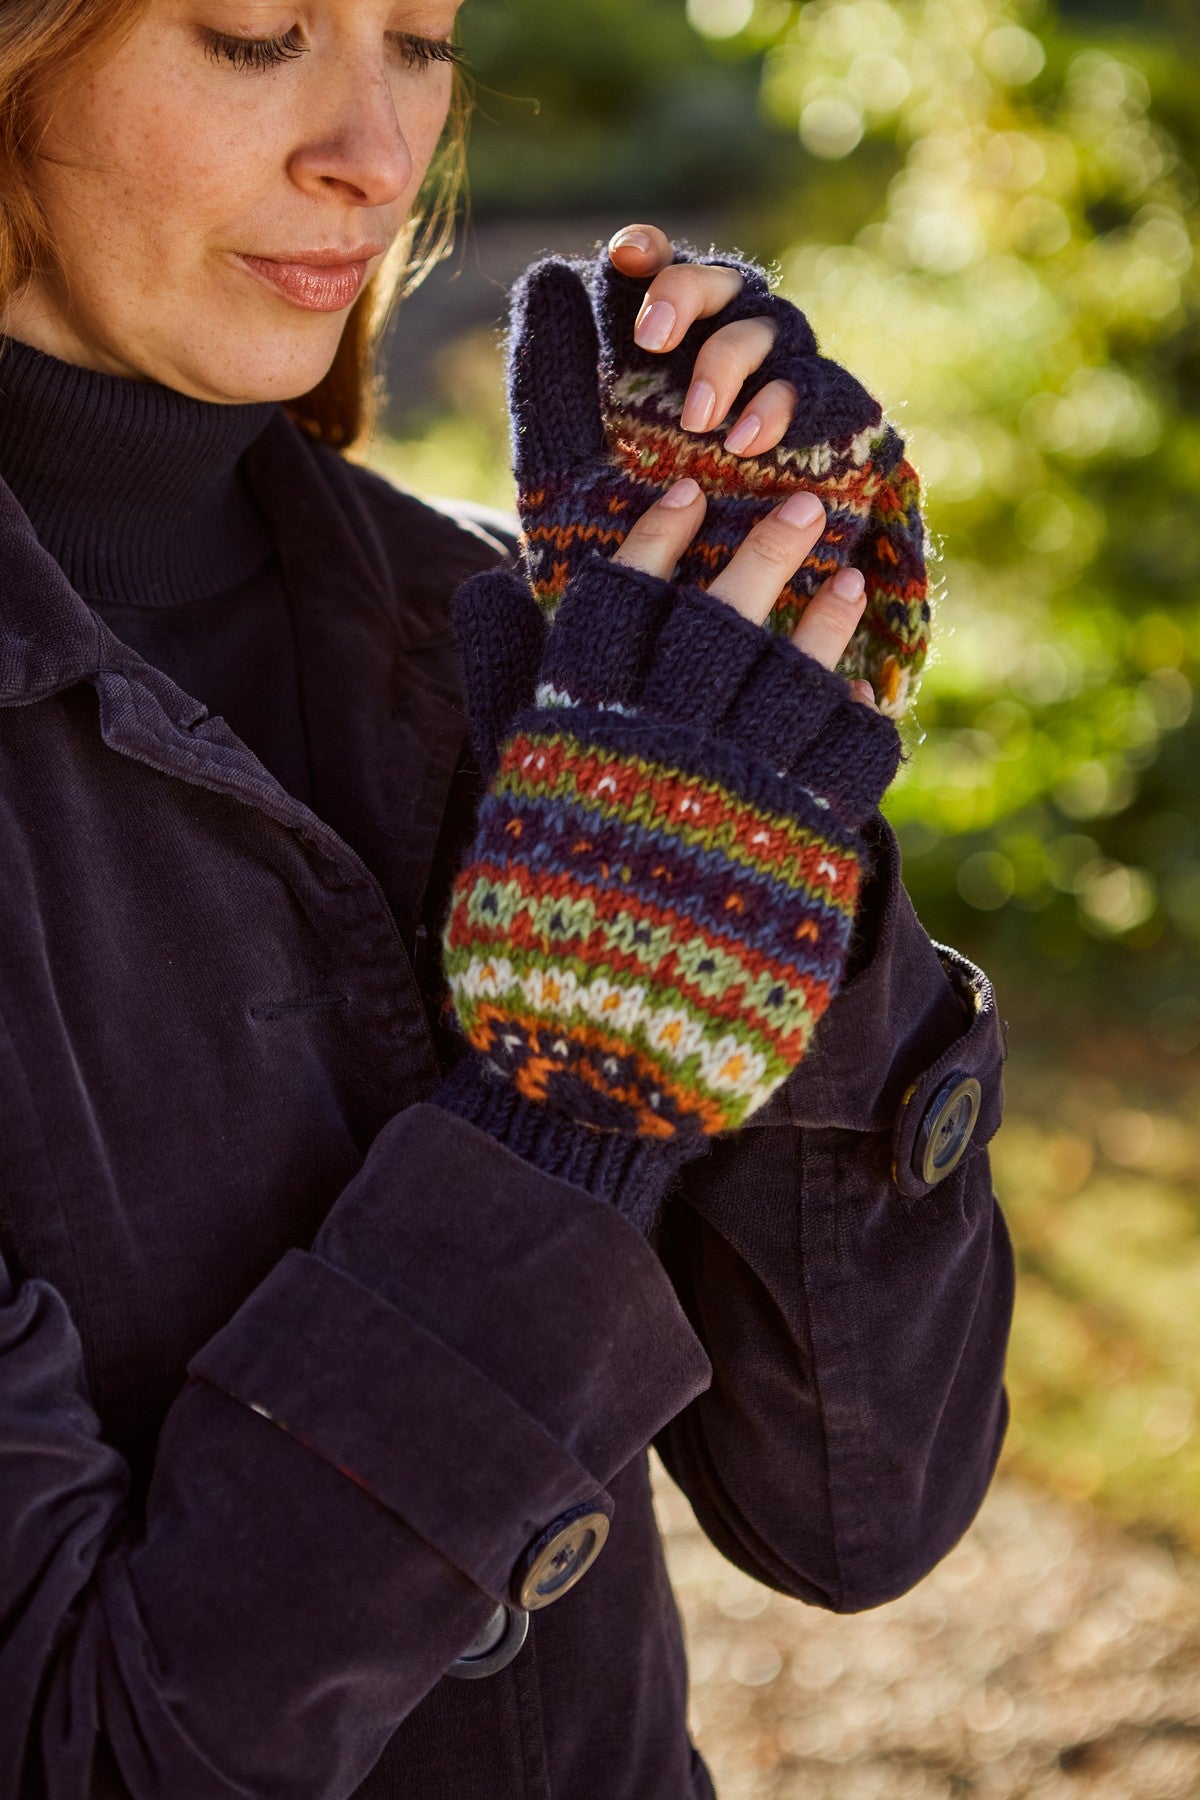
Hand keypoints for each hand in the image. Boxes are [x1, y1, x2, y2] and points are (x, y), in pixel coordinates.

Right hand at [445, 543, 900, 1140]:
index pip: (617, 605)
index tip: (682, 495)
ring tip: (854, 581)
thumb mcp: (505, 803)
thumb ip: (506, 690)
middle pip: (720, 623)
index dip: (653, 542)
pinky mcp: (800, 856)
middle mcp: (659, 756)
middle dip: (763, 554)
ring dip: (829, 625)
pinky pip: (850, 764)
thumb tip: (487, 586)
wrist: (593, 1065)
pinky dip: (863, 724)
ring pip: (796, 681)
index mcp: (577, 739)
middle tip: (805, 505)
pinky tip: (865, 702)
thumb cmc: (536, 929)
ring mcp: (735, 802)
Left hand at [507, 232, 929, 716]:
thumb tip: (547, 277)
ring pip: (779, 337)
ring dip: (737, 365)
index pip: (665, 283)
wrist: (667, 672)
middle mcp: (729, 373)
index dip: (653, 259)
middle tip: (650, 340)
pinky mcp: (836, 451)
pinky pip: (833, 401)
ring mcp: (787, 407)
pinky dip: (794, 410)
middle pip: (728, 291)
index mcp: (664, 365)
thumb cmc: (607, 569)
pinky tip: (753, 443)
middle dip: (692, 302)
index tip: (621, 257)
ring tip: (706, 421)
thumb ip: (555, 389)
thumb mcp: (565, 478)